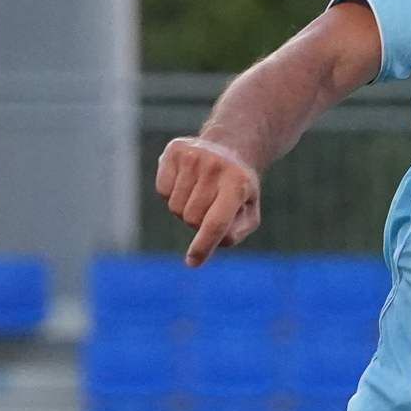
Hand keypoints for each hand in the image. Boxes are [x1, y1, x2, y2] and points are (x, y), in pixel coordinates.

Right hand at [157, 135, 261, 265]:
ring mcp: (194, 156)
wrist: (231, 147)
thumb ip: (234, 233)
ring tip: (200, 192)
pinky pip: (162, 190)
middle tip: (210, 207)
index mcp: (238, 184)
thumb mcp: (249, 212)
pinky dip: (171, 193)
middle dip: (198, 222)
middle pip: (192, 218)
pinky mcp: (175, 151)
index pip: (215, 222)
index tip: (192, 262)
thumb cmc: (239, 189)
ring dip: (184, 208)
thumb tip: (211, 242)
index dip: (203, 246)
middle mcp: (215, 167)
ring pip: (175, 206)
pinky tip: (186, 181)